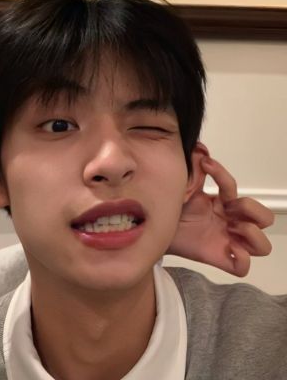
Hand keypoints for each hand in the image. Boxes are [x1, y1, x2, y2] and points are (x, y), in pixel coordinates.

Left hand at [168, 154, 273, 276]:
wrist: (153, 229)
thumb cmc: (171, 210)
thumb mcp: (182, 187)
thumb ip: (192, 170)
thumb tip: (200, 150)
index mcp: (222, 203)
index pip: (233, 187)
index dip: (222, 175)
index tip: (206, 165)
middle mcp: (229, 222)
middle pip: (265, 218)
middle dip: (251, 208)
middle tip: (228, 209)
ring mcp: (227, 242)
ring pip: (262, 246)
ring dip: (252, 233)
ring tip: (230, 228)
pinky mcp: (219, 258)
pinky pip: (242, 267)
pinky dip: (241, 259)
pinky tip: (227, 246)